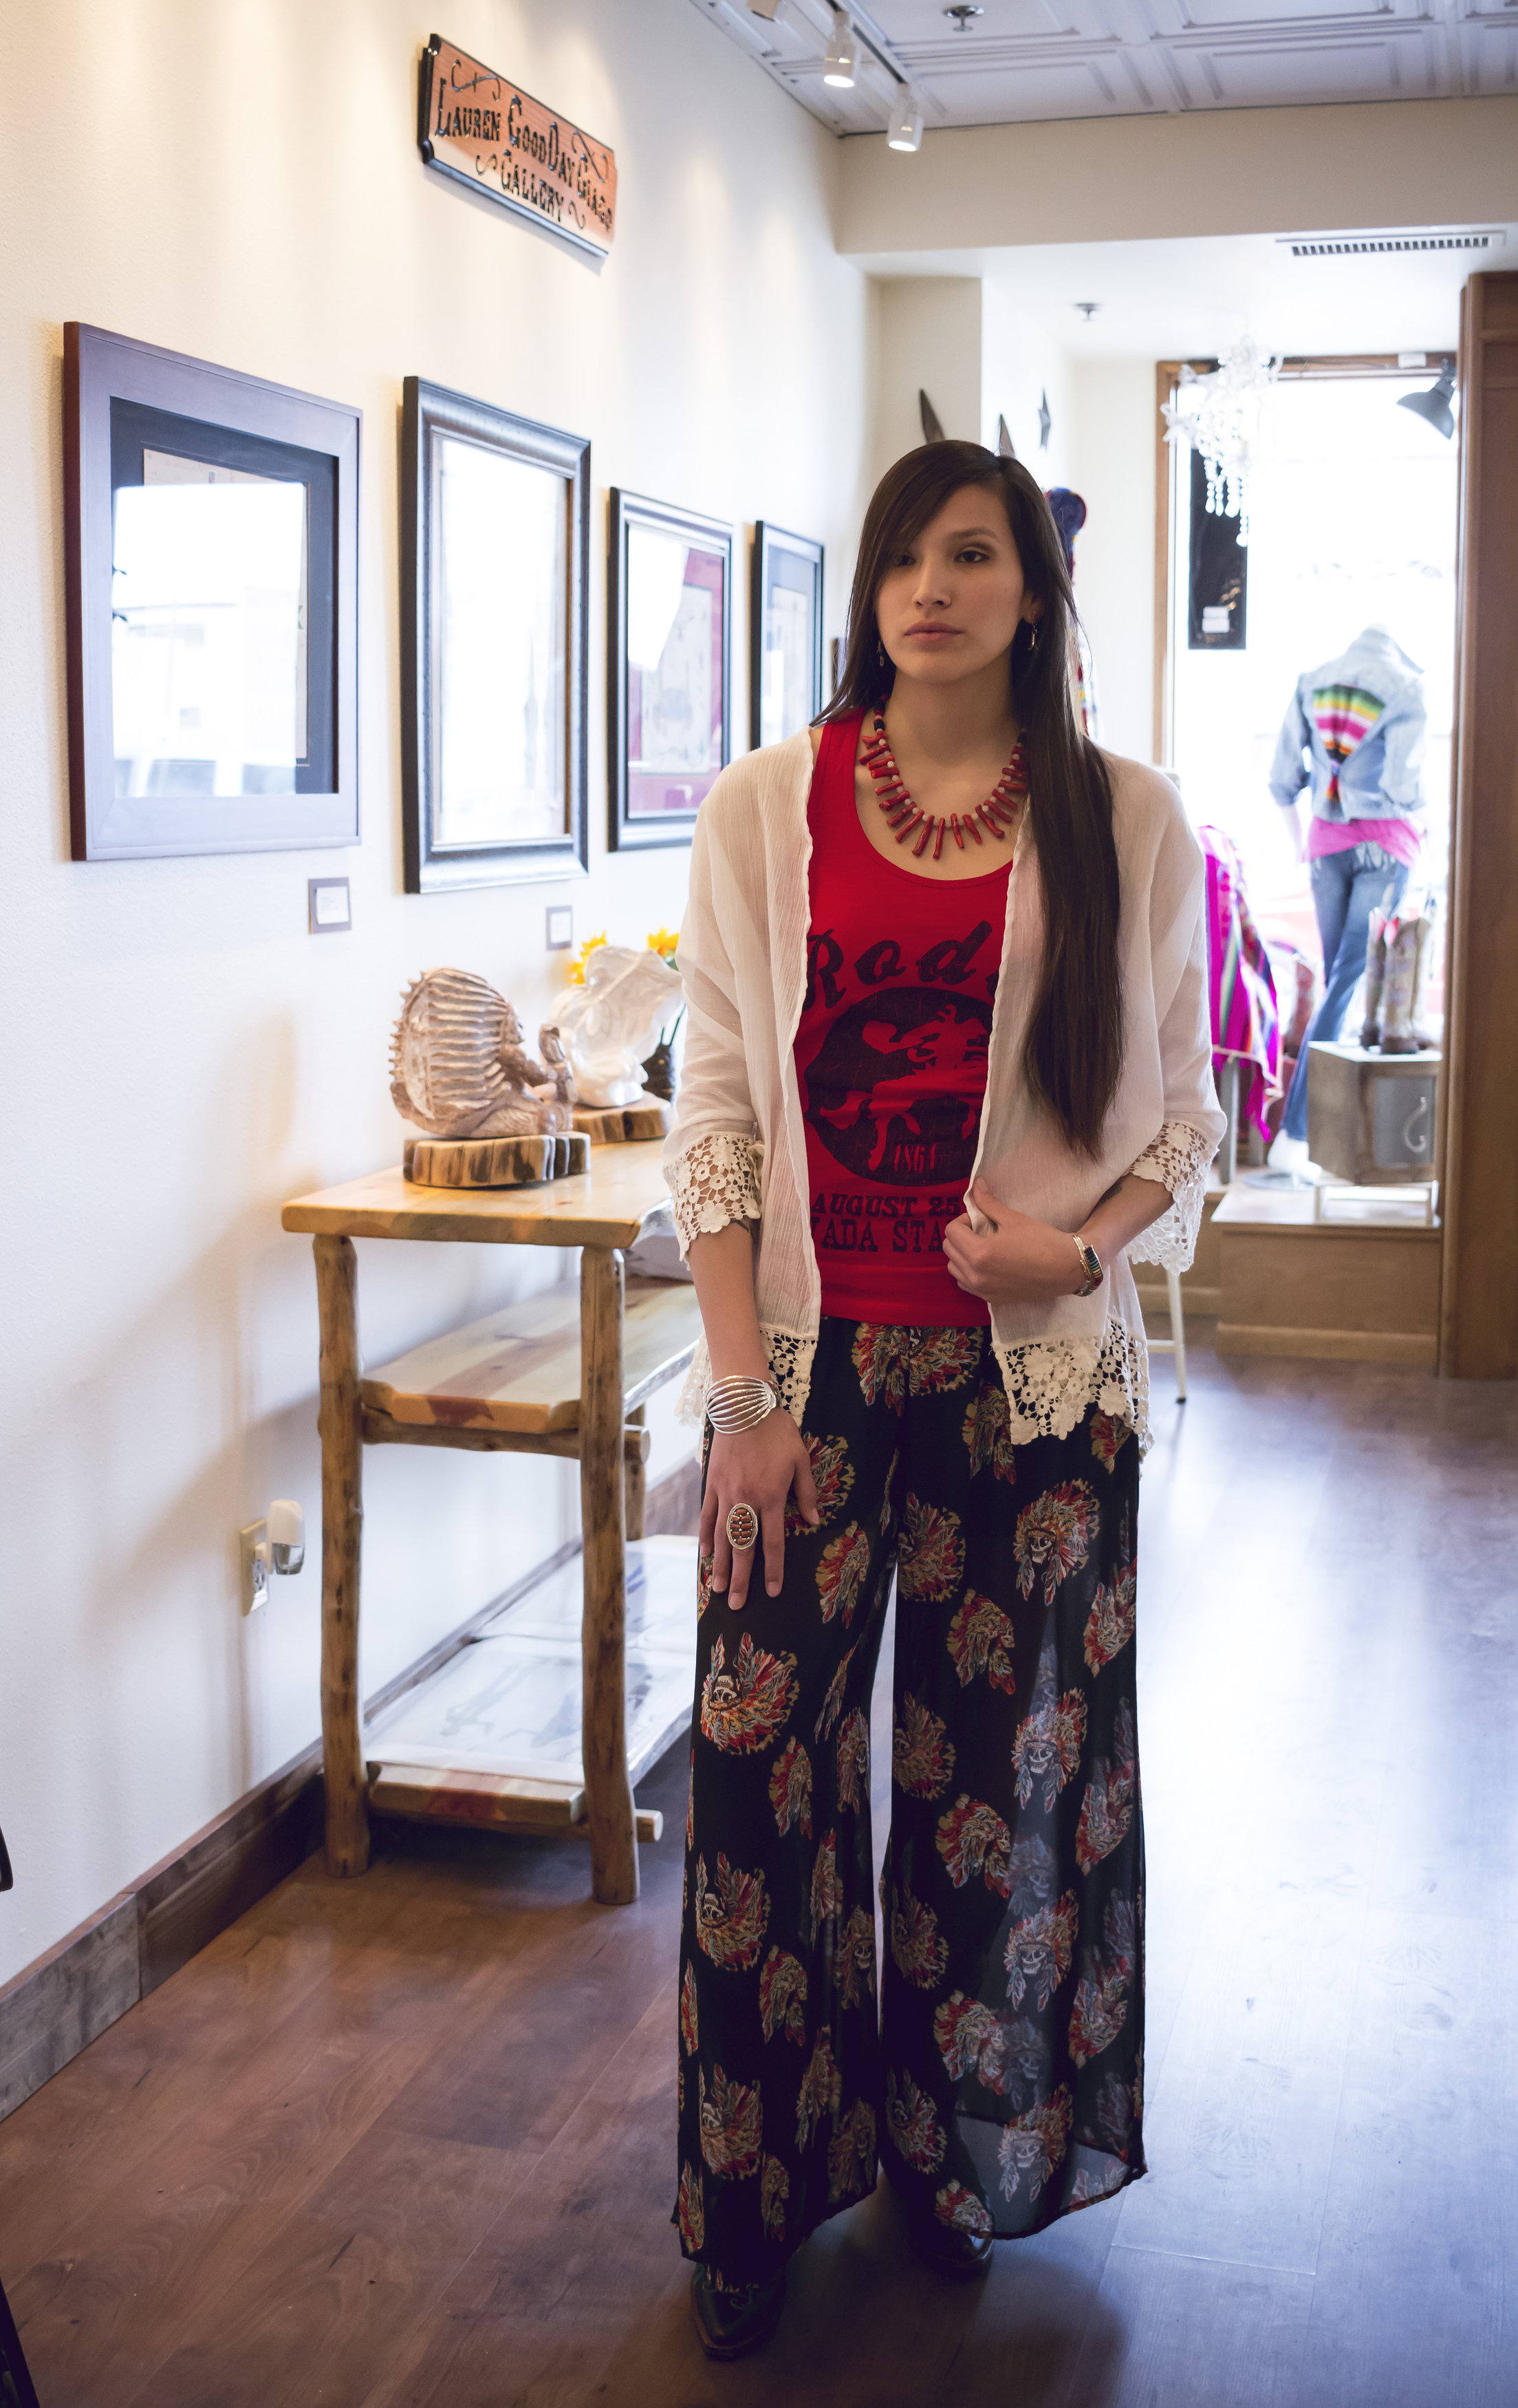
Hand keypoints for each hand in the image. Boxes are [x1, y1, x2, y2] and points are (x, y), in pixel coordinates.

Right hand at [700, 1411, 818, 1610]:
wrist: (744, 1408)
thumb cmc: (776, 1433)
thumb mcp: (800, 1460)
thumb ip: (806, 1493)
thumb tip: (814, 1521)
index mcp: (771, 1498)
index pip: (772, 1542)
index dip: (772, 1569)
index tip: (771, 1591)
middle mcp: (747, 1501)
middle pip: (744, 1548)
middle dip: (741, 1579)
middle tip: (735, 1605)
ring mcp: (726, 1494)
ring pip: (723, 1537)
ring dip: (721, 1565)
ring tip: (718, 1588)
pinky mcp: (713, 1485)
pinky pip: (708, 1517)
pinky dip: (706, 1537)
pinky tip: (706, 1556)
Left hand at [942, 1177, 1085, 1305]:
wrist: (1067, 1268)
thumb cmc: (1042, 1241)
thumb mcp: (1013, 1218)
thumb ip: (988, 1204)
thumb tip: (976, 1185)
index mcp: (979, 1253)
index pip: (951, 1231)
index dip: (964, 1219)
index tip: (979, 1218)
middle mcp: (976, 1275)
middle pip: (949, 1249)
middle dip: (960, 1235)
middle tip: (980, 1230)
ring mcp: (982, 1289)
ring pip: (954, 1268)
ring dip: (961, 1254)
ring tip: (982, 1246)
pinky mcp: (990, 1298)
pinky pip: (965, 1284)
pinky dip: (968, 1272)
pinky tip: (986, 1264)